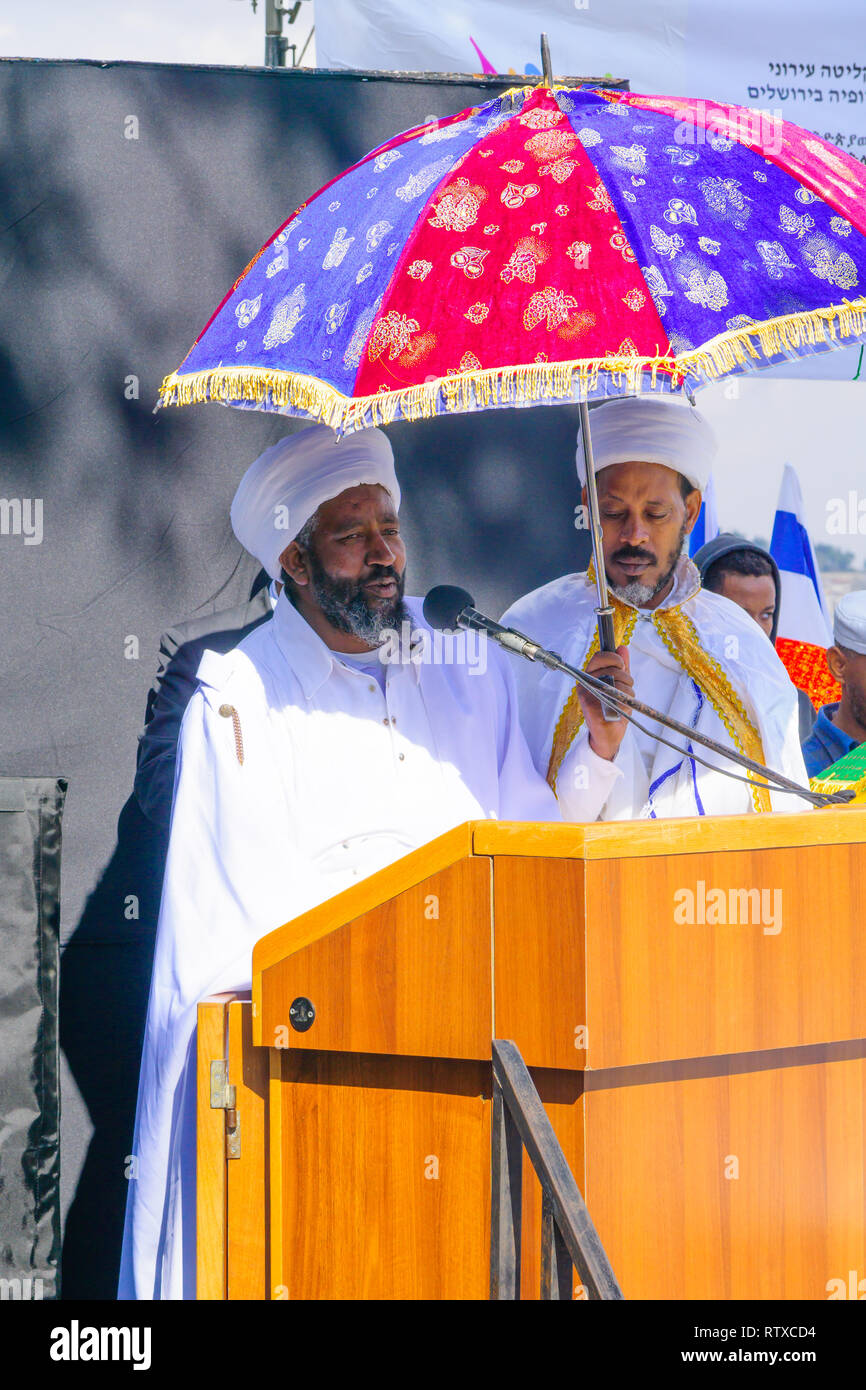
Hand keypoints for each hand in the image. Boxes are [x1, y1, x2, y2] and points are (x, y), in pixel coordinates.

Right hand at [578, 645, 633, 761]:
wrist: (607, 734)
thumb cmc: (612, 708)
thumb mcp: (618, 683)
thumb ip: (620, 666)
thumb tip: (622, 648)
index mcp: (589, 675)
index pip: (599, 656)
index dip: (614, 658)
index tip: (622, 665)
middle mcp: (585, 684)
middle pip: (612, 670)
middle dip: (626, 679)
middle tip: (625, 689)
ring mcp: (587, 696)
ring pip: (618, 684)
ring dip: (628, 693)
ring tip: (623, 701)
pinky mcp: (592, 709)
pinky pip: (617, 699)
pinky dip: (625, 705)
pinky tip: (621, 710)